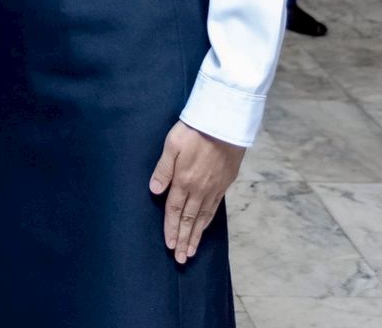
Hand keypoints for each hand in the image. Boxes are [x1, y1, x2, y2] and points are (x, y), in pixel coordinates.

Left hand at [149, 122, 243, 264]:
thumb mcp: (172, 144)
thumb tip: (154, 190)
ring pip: (203, 217)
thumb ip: (163, 169)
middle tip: (180, 259)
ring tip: (191, 251)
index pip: (174, 210)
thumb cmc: (195, 130)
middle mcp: (199, 188)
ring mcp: (214, 188)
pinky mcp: (225, 183)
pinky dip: (208, 221)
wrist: (226, 122)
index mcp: (184, 180)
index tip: (169, 245)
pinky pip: (214, 208)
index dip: (171, 228)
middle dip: (183, 240)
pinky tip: (204, 228)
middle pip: (189, 219)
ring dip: (196, 235)